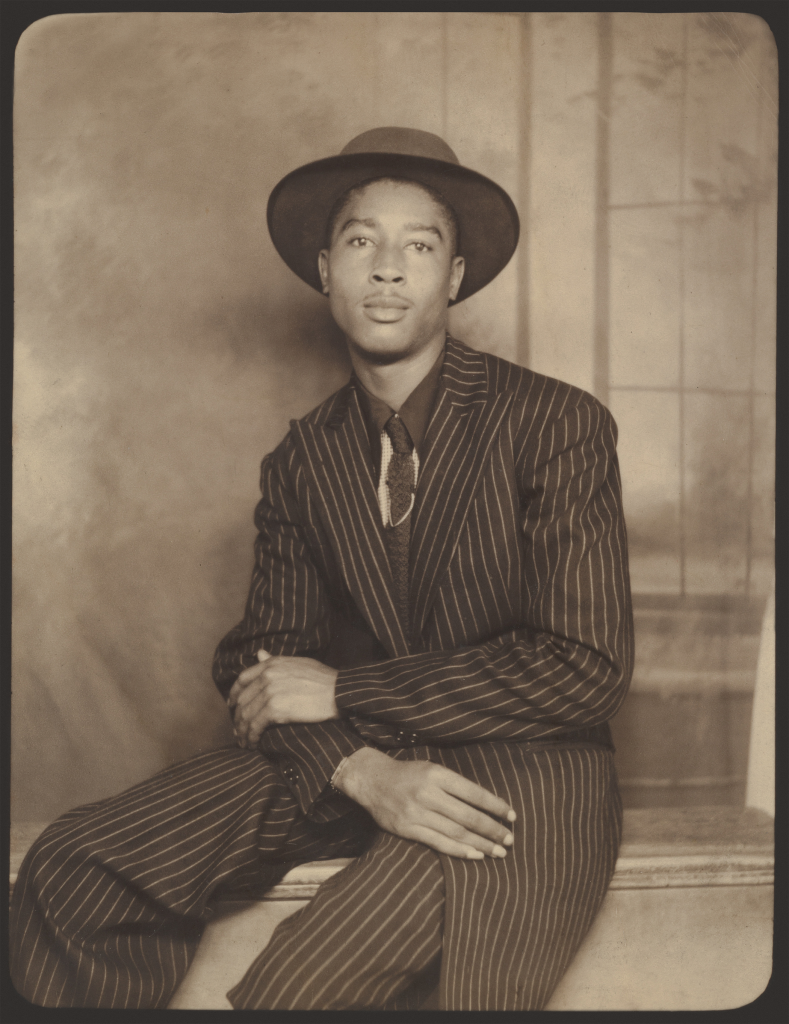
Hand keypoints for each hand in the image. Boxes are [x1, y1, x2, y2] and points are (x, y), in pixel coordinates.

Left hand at [228, 650, 339, 747]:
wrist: (338, 692)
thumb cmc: (323, 679)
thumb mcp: (297, 663)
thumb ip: (275, 661)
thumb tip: (259, 653)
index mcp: (271, 664)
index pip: (242, 679)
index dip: (234, 694)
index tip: (232, 706)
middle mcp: (267, 675)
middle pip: (242, 699)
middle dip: (237, 718)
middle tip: (238, 731)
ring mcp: (269, 691)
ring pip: (246, 715)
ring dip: (242, 731)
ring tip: (244, 742)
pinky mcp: (275, 709)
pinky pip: (255, 726)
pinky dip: (251, 737)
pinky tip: (252, 744)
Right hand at [335, 747, 515, 859]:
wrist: (371, 780)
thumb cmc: (407, 774)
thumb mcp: (431, 769)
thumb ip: (454, 785)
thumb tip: (485, 805)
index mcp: (437, 775)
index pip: (474, 793)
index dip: (495, 806)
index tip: (512, 816)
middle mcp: (428, 793)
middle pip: (468, 816)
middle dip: (493, 829)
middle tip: (510, 839)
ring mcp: (417, 813)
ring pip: (456, 833)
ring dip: (481, 844)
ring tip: (499, 851)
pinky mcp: (408, 829)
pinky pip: (438, 843)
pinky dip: (460, 850)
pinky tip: (476, 855)